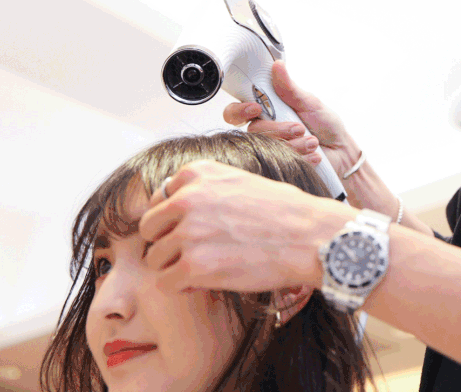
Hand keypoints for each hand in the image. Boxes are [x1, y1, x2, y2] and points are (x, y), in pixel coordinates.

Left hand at [139, 159, 350, 292]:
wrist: (310, 237)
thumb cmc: (284, 211)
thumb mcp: (240, 181)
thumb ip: (205, 189)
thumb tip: (174, 204)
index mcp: (198, 173)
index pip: (159, 198)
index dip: (173, 218)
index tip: (192, 229)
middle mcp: (187, 198)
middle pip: (149, 228)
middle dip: (167, 242)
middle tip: (193, 252)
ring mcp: (188, 233)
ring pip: (154, 258)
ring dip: (175, 267)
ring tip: (205, 268)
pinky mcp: (194, 266)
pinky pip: (165, 283)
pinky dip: (182, 287)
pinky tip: (205, 282)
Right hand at [223, 60, 359, 176]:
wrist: (342, 151)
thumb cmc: (325, 124)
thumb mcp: (310, 103)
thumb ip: (290, 89)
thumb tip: (278, 66)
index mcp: (266, 111)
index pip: (237, 111)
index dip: (240, 110)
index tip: (256, 108)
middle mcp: (264, 131)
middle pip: (254, 131)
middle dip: (279, 129)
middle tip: (300, 128)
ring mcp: (270, 150)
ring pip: (268, 148)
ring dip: (295, 144)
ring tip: (314, 141)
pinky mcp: (279, 165)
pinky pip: (281, 163)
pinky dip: (302, 157)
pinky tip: (315, 155)